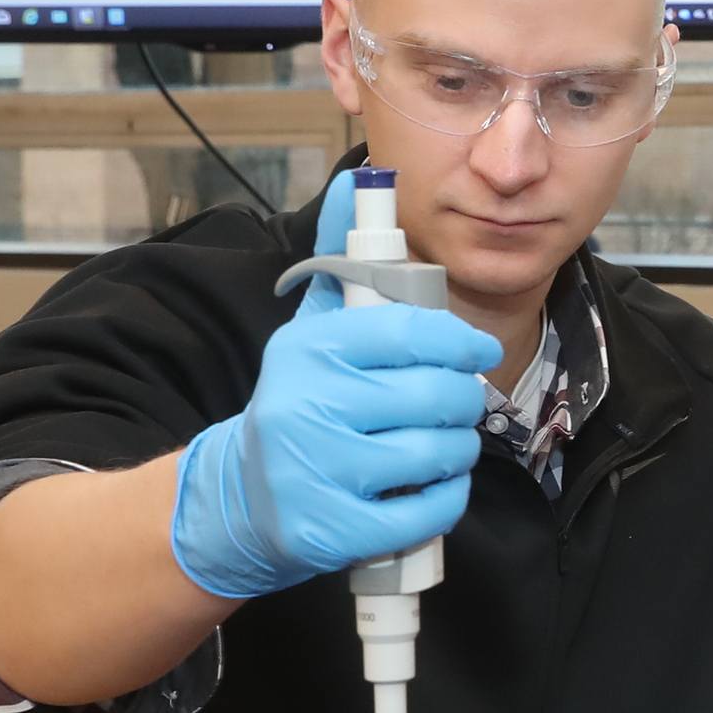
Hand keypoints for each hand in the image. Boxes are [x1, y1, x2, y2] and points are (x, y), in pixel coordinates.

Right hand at [168, 172, 498, 599]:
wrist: (238, 498)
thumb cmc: (296, 401)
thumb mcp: (310, 327)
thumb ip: (342, 262)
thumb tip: (358, 181)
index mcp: (311, 350)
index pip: (414, 333)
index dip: (461, 342)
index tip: (475, 350)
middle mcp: (310, 406)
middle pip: (439, 396)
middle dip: (464, 400)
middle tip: (457, 403)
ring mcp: (322, 472)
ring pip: (440, 452)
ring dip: (457, 449)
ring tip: (437, 443)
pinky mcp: (335, 530)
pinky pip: (429, 511)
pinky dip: (444, 498)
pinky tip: (428, 486)